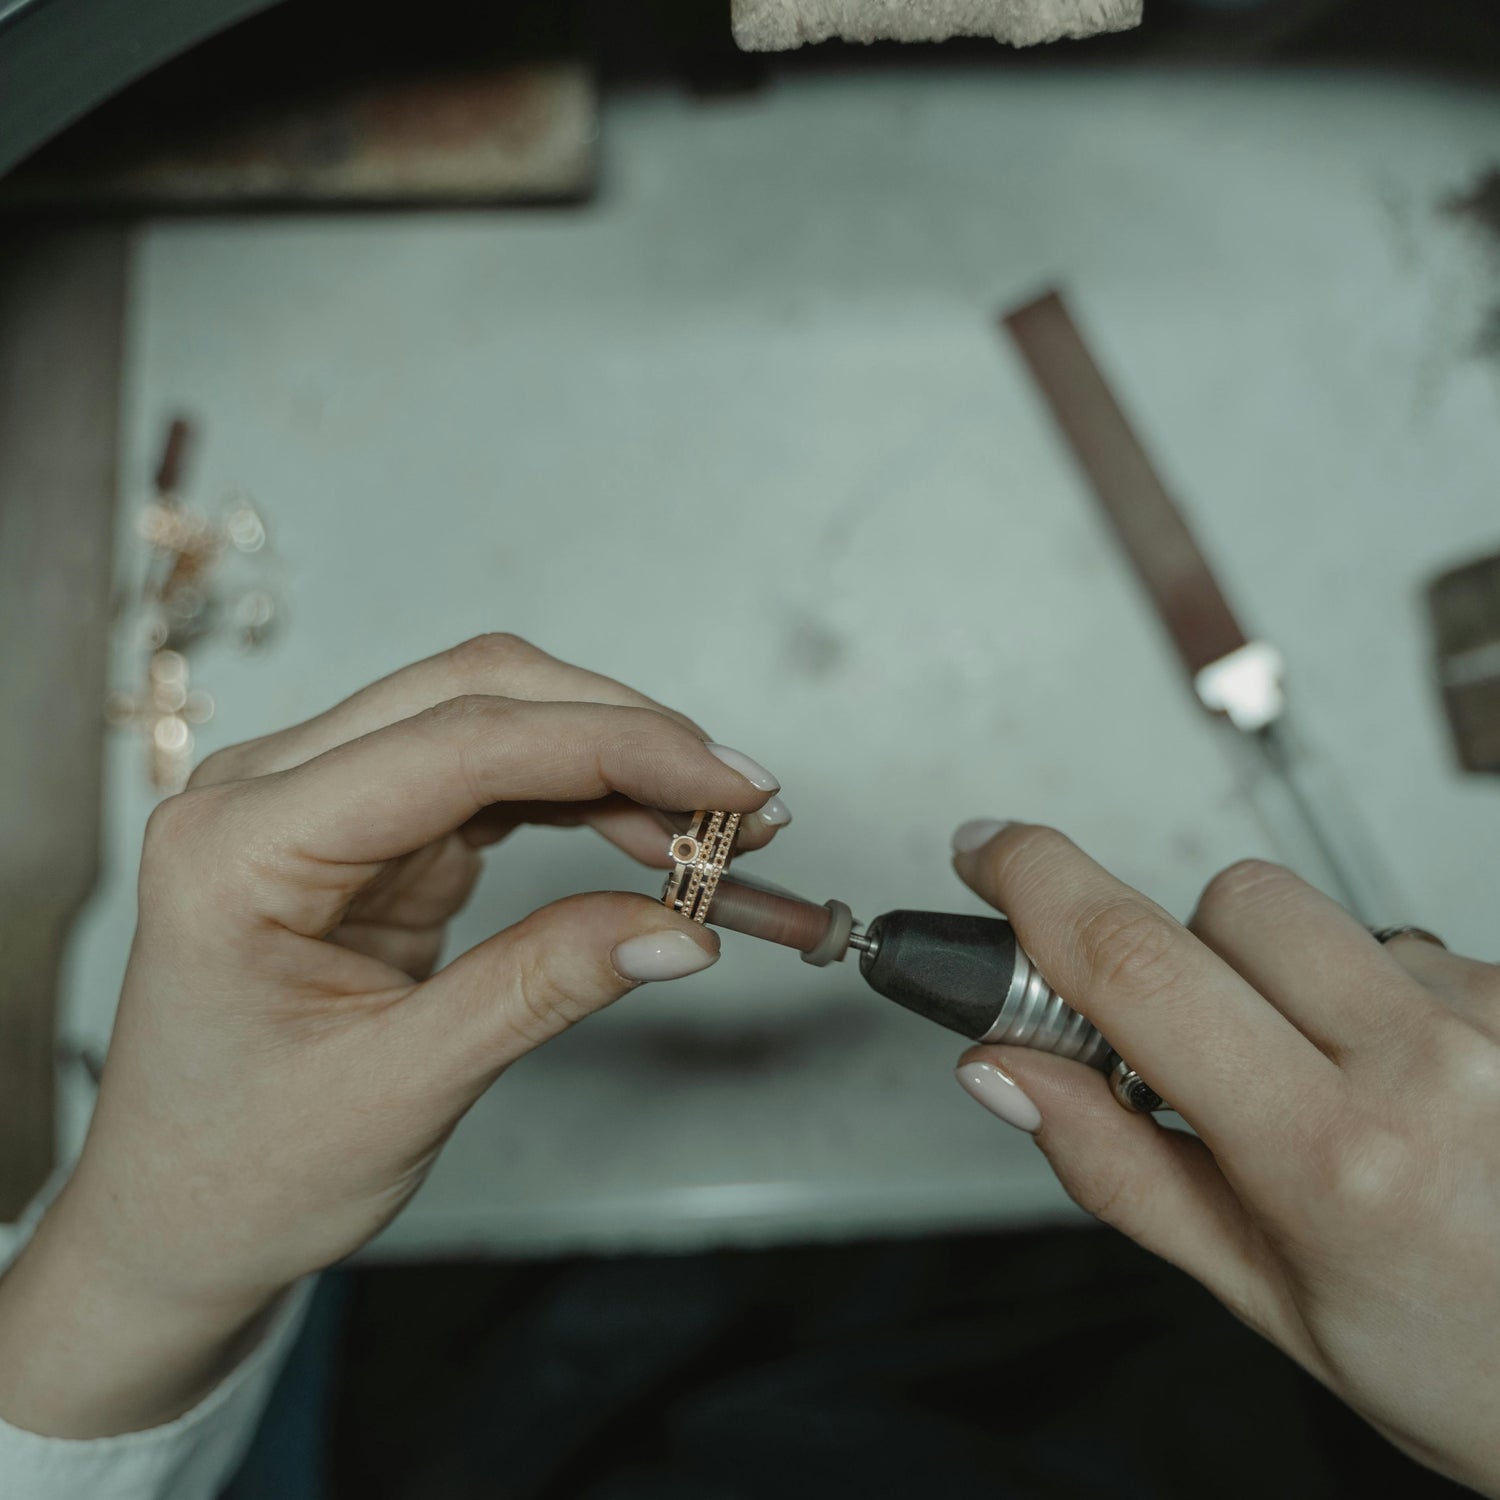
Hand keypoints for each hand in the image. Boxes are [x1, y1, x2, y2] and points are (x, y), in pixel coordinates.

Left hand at [0, 636, 786, 1436]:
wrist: (171, 1219)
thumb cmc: (244, 1169)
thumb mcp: (401, 1089)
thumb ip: (542, 988)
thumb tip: (683, 928)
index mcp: (243, 843)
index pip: (458, 743)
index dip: (613, 746)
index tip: (729, 785)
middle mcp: (269, 791)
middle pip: (476, 694)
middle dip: (623, 733)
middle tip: (740, 801)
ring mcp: (316, 798)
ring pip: (491, 718)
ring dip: (610, 757)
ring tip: (711, 827)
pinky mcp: (365, 827)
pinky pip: (489, 775)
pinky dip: (578, 796)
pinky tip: (645, 835)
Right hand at [950, 821, 1499, 1496]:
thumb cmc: (1463, 1364)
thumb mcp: (1263, 1295)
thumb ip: (1119, 1169)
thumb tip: (1005, 1070)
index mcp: (1332, 1155)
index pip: (1140, 967)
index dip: (1038, 886)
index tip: (991, 851)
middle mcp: (1429, 1065)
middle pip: (1232, 904)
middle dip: (1180, 955)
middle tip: (1203, 1055)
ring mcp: (1495, 1020)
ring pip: (1321, 920)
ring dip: (1285, 979)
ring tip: (1331, 1086)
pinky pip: (1408, 949)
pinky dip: (1376, 1000)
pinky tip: (1411, 1087)